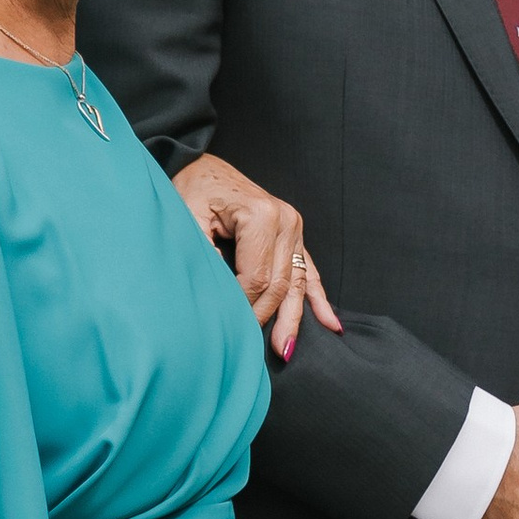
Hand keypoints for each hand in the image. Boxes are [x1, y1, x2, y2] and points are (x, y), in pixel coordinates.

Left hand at [172, 153, 340, 362]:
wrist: (202, 166)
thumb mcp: (187, 219)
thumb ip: (205, 256)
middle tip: (253, 351)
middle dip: (267, 319)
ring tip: (286, 351)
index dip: (242, 308)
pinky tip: (331, 325)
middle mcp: (285, 220)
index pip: (256, 278)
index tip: (226, 328)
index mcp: (261, 216)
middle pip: (280, 284)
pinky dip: (318, 300)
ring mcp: (295, 228)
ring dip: (295, 319)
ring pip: (298, 284)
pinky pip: (310, 272)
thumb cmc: (191, 190)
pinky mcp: (295, 235)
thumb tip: (220, 298)